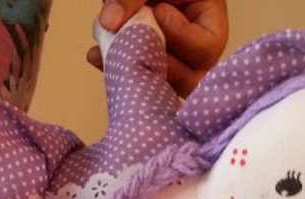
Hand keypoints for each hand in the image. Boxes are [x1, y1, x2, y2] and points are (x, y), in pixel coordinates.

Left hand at [88, 0, 227, 97]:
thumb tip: (108, 23)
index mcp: (208, 17)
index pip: (208, 45)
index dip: (183, 37)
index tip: (159, 12)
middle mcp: (193, 42)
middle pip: (191, 75)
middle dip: (159, 68)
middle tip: (136, 55)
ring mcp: (171, 54)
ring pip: (163, 81)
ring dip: (135, 70)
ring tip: (107, 55)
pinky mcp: (148, 59)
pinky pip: (137, 73)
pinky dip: (116, 66)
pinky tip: (96, 56)